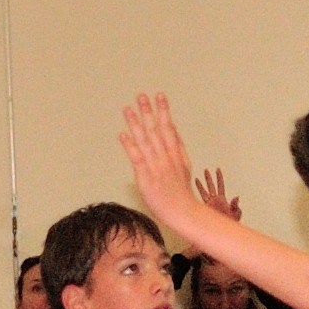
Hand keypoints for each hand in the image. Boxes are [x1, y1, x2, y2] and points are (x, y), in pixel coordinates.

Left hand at [120, 95, 203, 231]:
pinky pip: (137, 158)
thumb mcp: (185, 166)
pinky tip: (123, 134)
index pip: (168, 128)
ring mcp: (156, 166)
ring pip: (145, 141)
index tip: (159, 96)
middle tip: (141, 96)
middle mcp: (166, 157)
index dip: (163, 111)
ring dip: (136, 124)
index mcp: (175, 154)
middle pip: (156, 130)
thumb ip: (179, 147)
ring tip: (128, 109)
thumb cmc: (182, 193)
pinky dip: (130, 146)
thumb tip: (174, 129)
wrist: (183, 212)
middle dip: (148, 112)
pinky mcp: (146, 177)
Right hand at [192, 165, 241, 223]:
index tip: (218, 170)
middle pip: (211, 186)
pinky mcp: (205, 208)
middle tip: (206, 170)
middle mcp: (215, 200)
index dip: (219, 178)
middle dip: (208, 178)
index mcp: (222, 200)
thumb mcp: (236, 215)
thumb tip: (237, 197)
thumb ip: (236, 206)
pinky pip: (200, 199)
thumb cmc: (228, 224)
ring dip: (201, 184)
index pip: (220, 186)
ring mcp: (209, 204)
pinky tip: (192, 191)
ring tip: (197, 178)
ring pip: (204, 191)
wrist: (221, 232)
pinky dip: (197, 194)